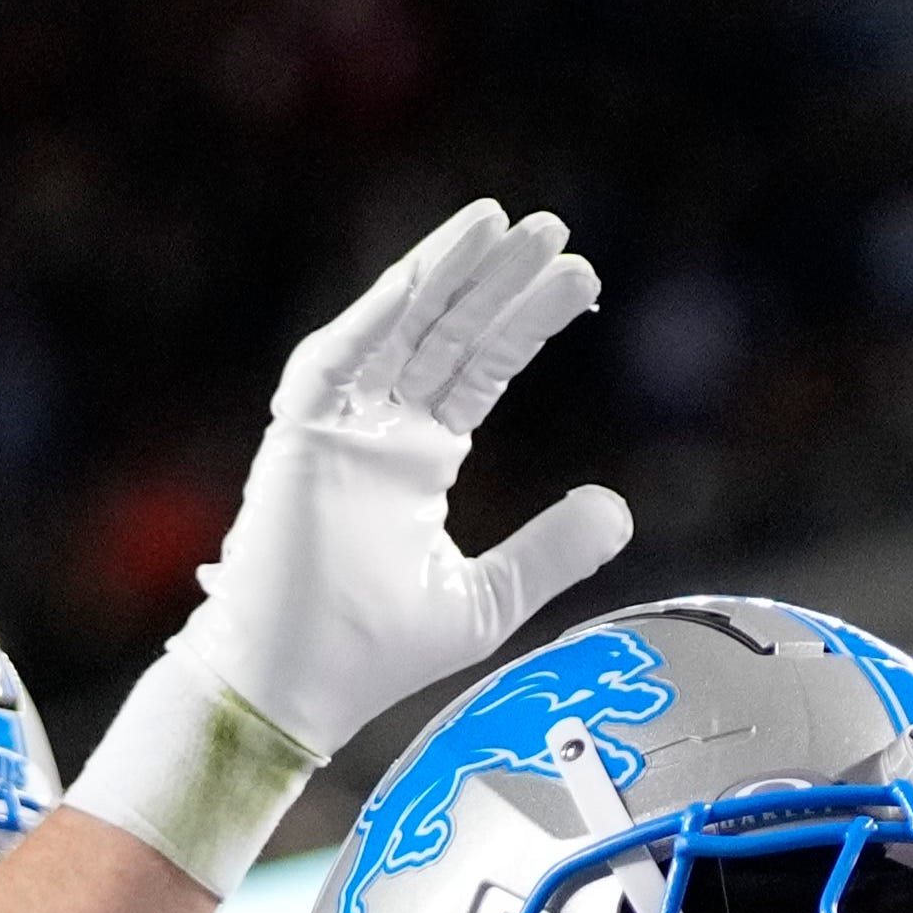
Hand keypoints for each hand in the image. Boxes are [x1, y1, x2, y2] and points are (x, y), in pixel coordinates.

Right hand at [174, 199, 630, 759]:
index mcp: (421, 458)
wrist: (294, 689)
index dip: (528, 320)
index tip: (582, 279)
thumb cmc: (372, 653)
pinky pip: (336, 359)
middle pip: (447, 331)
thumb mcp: (488, 600)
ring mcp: (338, 426)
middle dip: (497, 279)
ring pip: (398, 327)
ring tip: (500, 223)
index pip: (483, 366)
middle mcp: (381, 429)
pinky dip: (375, 316)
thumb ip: (550, 551)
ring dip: (445, 273)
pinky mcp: (297, 436)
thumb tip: (618, 506)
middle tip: (554, 229)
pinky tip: (420, 276)